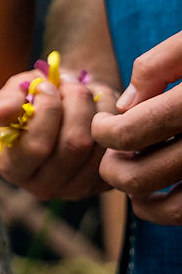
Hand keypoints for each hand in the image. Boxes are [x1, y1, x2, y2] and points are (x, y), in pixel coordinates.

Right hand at [0, 67, 115, 199]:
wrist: (66, 107)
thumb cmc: (35, 99)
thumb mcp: (14, 94)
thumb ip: (5, 102)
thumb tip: (0, 114)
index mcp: (12, 168)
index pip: (35, 147)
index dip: (45, 111)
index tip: (45, 86)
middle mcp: (42, 186)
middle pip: (74, 144)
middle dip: (75, 102)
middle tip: (70, 82)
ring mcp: (77, 189)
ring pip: (99, 142)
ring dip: (96, 106)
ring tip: (85, 91)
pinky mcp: (104, 183)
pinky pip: (117, 145)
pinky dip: (114, 117)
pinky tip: (100, 107)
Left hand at [92, 30, 181, 223]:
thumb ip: (159, 64)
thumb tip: (126, 106)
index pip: (129, 133)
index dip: (104, 131)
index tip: (103, 124)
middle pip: (140, 176)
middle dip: (113, 167)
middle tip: (114, 151)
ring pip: (170, 208)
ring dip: (138, 195)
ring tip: (131, 172)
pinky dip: (166, 210)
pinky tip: (157, 191)